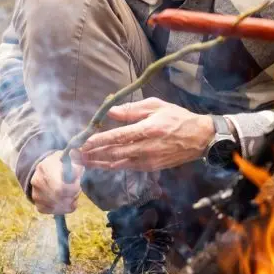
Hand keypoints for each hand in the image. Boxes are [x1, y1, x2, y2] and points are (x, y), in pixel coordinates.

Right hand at [30, 150, 82, 214]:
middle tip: (77, 189)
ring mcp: (36, 195)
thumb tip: (76, 159)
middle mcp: (37, 182)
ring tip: (71, 192)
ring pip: (60, 207)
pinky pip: (55, 212)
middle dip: (74, 195)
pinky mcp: (38, 205)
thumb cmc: (63, 163)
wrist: (46, 170)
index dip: (74, 188)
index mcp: (45, 168)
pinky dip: (64, 208)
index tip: (78, 183)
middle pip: (61, 198)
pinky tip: (65, 198)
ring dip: (71, 201)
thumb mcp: (71, 157)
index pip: (61, 188)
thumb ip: (76, 158)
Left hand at [78, 97, 213, 171]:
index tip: (83, 142)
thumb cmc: (178, 118)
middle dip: (92, 154)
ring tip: (82, 162)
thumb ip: (133, 110)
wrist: (199, 138)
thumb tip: (111, 111)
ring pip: (118, 163)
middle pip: (114, 153)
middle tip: (74, 154)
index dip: (99, 140)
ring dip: (98, 163)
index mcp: (148, 129)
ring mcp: (149, 159)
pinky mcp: (151, 167)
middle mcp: (146, 147)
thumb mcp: (157, 106)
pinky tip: (101, 165)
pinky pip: (128, 167)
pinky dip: (112, 166)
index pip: (118, 136)